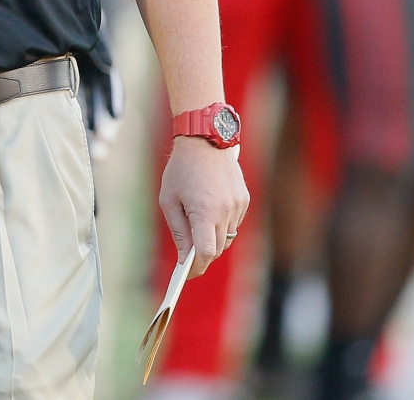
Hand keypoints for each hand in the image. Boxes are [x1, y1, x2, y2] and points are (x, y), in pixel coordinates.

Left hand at [159, 136, 249, 277]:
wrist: (205, 140)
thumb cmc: (181, 169)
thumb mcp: (169, 199)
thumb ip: (178, 230)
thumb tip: (184, 257)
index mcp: (205, 212)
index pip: (205, 252)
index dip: (196, 267)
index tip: (186, 273)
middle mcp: (225, 211)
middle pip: (217, 248)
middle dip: (202, 256)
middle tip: (188, 258)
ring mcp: (238, 205)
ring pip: (226, 237)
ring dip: (213, 238)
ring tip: (197, 229)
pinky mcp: (244, 199)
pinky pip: (233, 222)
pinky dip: (222, 224)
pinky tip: (209, 210)